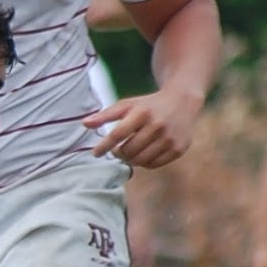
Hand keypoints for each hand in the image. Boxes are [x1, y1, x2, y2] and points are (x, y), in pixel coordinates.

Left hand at [84, 85, 202, 168]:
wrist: (182, 101)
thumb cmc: (147, 105)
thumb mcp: (127, 105)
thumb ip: (105, 115)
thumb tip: (84, 123)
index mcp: (142, 113)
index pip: (118, 134)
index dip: (104, 146)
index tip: (95, 153)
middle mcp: (158, 125)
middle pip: (129, 150)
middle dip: (119, 153)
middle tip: (116, 151)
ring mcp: (170, 138)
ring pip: (141, 160)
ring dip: (130, 159)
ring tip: (128, 153)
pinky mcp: (179, 148)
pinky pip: (154, 164)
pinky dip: (145, 163)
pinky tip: (142, 155)